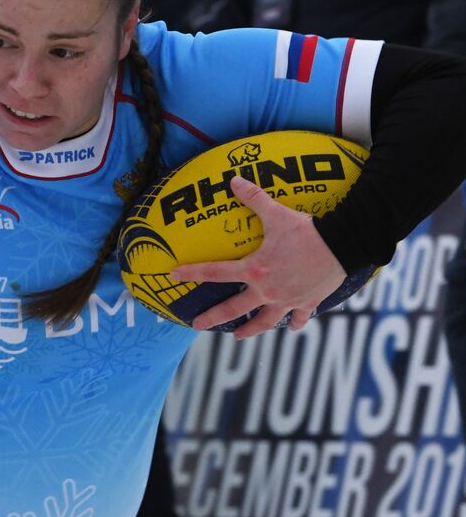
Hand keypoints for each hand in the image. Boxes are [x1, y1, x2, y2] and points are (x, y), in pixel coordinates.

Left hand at [172, 176, 347, 337]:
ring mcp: (287, 300)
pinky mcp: (307, 303)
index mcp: (254, 270)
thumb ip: (253, 198)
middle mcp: (267, 290)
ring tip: (238, 336)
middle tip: (196, 325)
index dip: (192, 273)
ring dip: (250, 329)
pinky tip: (291, 327)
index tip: (173, 276)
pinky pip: (298, 318)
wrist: (343, 245)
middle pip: (233, 308)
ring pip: (264, 321)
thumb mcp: (277, 214)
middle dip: (213, 317)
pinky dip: (294, 323)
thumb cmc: (307, 231)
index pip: (215, 272)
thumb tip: (233, 180)